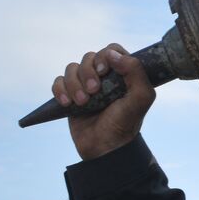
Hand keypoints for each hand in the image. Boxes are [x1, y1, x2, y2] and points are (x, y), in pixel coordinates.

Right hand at [52, 43, 154, 159]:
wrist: (105, 149)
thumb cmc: (125, 124)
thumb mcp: (141, 98)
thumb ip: (135, 72)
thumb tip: (112, 54)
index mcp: (122, 74)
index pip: (111, 50)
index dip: (105, 56)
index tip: (104, 71)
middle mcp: (104, 77)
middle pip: (89, 57)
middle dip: (88, 73)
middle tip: (94, 92)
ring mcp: (85, 86)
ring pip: (72, 68)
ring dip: (74, 83)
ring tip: (83, 102)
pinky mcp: (70, 96)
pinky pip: (58, 82)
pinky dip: (60, 90)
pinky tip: (67, 104)